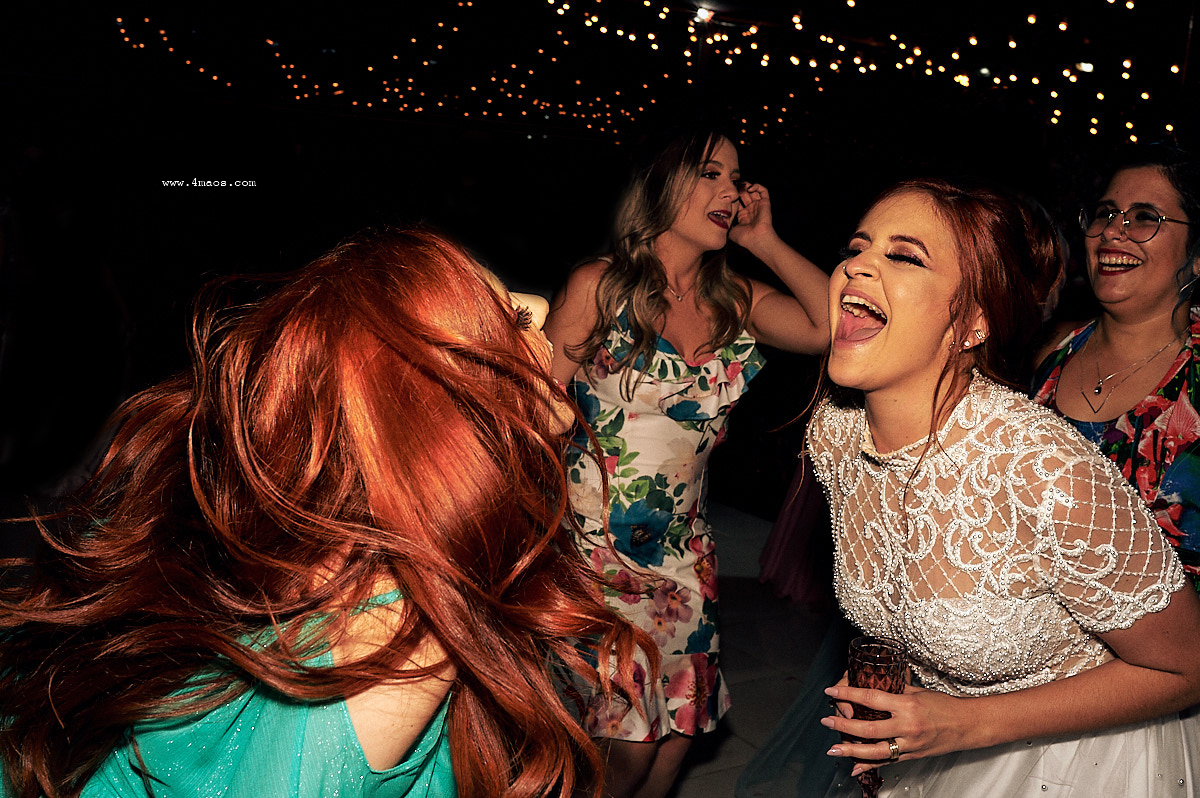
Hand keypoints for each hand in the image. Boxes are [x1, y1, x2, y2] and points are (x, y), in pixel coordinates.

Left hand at [728, 181, 774, 248]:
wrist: (756, 239)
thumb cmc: (744, 238)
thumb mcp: (730, 231)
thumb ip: (726, 224)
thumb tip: (718, 220)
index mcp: (743, 216)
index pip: (737, 201)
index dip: (732, 195)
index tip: (726, 191)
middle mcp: (751, 210)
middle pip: (744, 194)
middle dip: (739, 189)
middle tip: (733, 185)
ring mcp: (758, 206)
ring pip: (753, 191)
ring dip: (747, 186)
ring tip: (741, 184)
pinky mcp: (765, 203)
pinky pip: (763, 191)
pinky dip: (757, 186)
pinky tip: (749, 188)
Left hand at [822, 681, 961, 777]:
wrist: (967, 725)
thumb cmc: (944, 705)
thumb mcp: (917, 692)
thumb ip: (894, 691)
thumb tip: (871, 685)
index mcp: (907, 705)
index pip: (871, 698)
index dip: (848, 694)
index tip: (831, 692)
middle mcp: (907, 726)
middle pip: (869, 729)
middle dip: (843, 726)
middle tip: (826, 721)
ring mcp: (910, 745)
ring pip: (875, 751)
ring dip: (851, 751)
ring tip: (833, 748)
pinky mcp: (912, 756)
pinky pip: (886, 762)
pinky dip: (868, 766)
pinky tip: (853, 767)